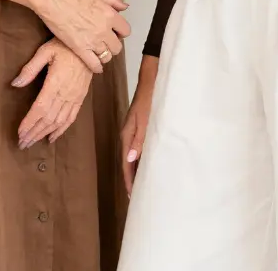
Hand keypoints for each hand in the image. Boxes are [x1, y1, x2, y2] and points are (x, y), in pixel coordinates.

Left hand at [12, 39, 92, 148]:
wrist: (90, 44)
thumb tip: (14, 84)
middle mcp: (66, 93)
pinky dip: (61, 130)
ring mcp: (75, 97)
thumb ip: (30, 69)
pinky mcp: (81, 98)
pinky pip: (71, 118)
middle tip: (22, 143)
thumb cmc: (65, 45)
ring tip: (32, 142)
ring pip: (58, 121)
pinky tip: (52, 138)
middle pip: (48, 119)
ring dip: (44, 134)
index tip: (19, 133)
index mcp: (55, 82)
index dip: (29, 122)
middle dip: (34, 133)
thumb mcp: (45, 51)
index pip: (40, 108)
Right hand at [34, 0, 130, 73]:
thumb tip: (125, 7)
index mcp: (110, 15)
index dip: (120, 33)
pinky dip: (96, 67)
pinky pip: (94, 64)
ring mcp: (92, 40)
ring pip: (107, 57)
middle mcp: (104, 29)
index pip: (126, 31)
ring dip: (104, 55)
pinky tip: (95, 66)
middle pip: (117, 47)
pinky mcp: (80, 49)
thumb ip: (113, 1)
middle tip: (105, 43)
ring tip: (98, 52)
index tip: (114, 33)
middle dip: (113, 46)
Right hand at [120, 58, 157, 193]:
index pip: (126, 163)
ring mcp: (133, 131)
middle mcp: (128, 135)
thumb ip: (139, 139)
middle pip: (127, 162)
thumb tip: (131, 160)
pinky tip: (148, 164)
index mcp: (127, 135)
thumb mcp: (146, 120)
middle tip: (137, 197)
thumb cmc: (150, 99)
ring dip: (136, 170)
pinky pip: (138, 148)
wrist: (152, 80)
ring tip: (142, 185)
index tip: (133, 196)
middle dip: (131, 179)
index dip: (129, 180)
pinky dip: (141, 159)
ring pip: (133, 156)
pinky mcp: (140, 127)